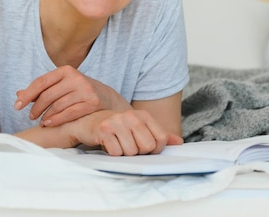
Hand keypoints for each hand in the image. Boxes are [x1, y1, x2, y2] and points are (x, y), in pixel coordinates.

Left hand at [14, 65, 129, 126]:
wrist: (106, 97)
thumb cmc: (78, 91)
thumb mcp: (61, 85)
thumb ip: (42, 89)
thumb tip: (18, 94)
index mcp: (66, 70)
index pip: (41, 82)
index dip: (27, 94)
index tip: (17, 105)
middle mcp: (76, 78)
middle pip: (48, 95)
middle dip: (36, 108)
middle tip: (30, 116)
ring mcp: (85, 90)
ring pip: (57, 106)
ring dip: (45, 116)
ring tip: (40, 121)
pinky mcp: (92, 103)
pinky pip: (69, 114)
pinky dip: (56, 120)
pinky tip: (49, 123)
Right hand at [68, 109, 183, 155]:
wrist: (90, 120)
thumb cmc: (118, 127)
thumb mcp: (140, 128)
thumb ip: (159, 134)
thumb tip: (179, 142)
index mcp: (144, 115)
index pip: (162, 139)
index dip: (155, 149)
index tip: (146, 148)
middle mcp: (132, 116)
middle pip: (147, 146)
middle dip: (139, 153)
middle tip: (130, 146)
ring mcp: (117, 122)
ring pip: (131, 152)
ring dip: (124, 154)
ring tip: (118, 144)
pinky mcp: (104, 130)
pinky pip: (116, 153)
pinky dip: (113, 153)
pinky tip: (109, 145)